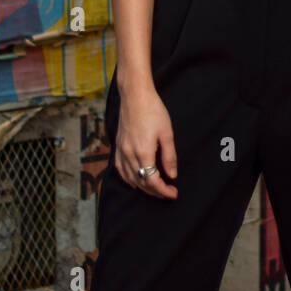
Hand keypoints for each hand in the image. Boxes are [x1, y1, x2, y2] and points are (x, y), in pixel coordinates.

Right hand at [114, 82, 177, 199]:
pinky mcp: (117, 147)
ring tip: (156, 189)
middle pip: (141, 182)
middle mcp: (129, 155)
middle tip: (168, 192)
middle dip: (155, 191)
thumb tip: (172, 175)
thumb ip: (169, 156)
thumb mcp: (167, 133)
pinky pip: (121, 170)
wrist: (135, 96)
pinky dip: (129, 179)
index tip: (173, 193)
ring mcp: (120, 151)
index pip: (152, 181)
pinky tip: (136, 181)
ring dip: (143, 187)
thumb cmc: (153, 111)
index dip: (163, 191)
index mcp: (143, 152)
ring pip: (130, 179)